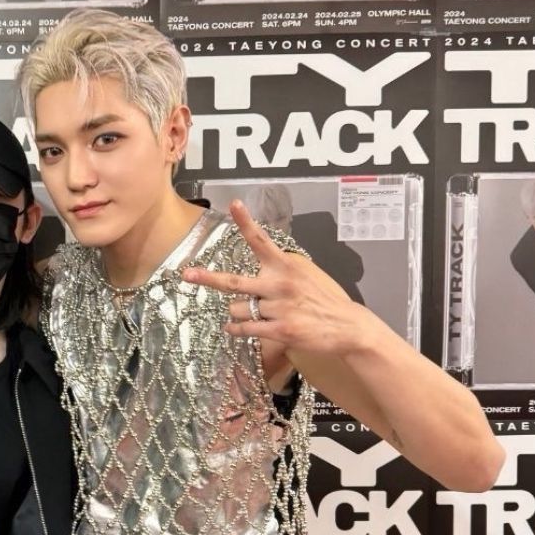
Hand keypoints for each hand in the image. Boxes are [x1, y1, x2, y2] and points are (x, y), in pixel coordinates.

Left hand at [181, 201, 368, 363]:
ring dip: (237, 314)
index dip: (245, 222)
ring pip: (237, 310)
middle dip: (207, 278)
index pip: (261, 241)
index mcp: (285, 266)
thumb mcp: (302, 276)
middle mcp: (279, 284)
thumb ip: (277, 272)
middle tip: (187, 274)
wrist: (348, 326)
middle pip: (233, 281)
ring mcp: (279, 308)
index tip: (234, 204)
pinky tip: (234, 329)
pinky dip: (236, 330)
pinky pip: (245, 329)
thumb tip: (248, 279)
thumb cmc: (321, 301)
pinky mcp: (280, 330)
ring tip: (252, 315)